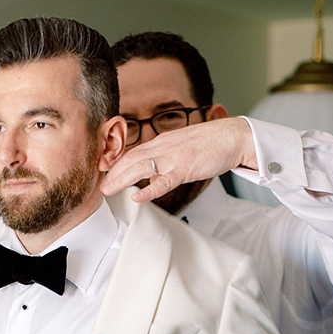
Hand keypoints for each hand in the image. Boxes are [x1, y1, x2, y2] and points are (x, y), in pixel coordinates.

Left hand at [101, 116, 257, 203]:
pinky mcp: (185, 167)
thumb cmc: (211, 143)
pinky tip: (138, 197)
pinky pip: (164, 180)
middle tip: (99, 185)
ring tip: (108, 190)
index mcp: (163, 141)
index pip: (134, 153)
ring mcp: (173, 156)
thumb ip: (166, 159)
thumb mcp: (182, 148)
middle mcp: (164, 146)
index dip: (117, 164)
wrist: (233, 136)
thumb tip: (154, 174)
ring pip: (141, 167)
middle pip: (131, 159)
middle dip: (113, 173)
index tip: (105, 174)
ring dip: (122, 179)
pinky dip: (150, 190)